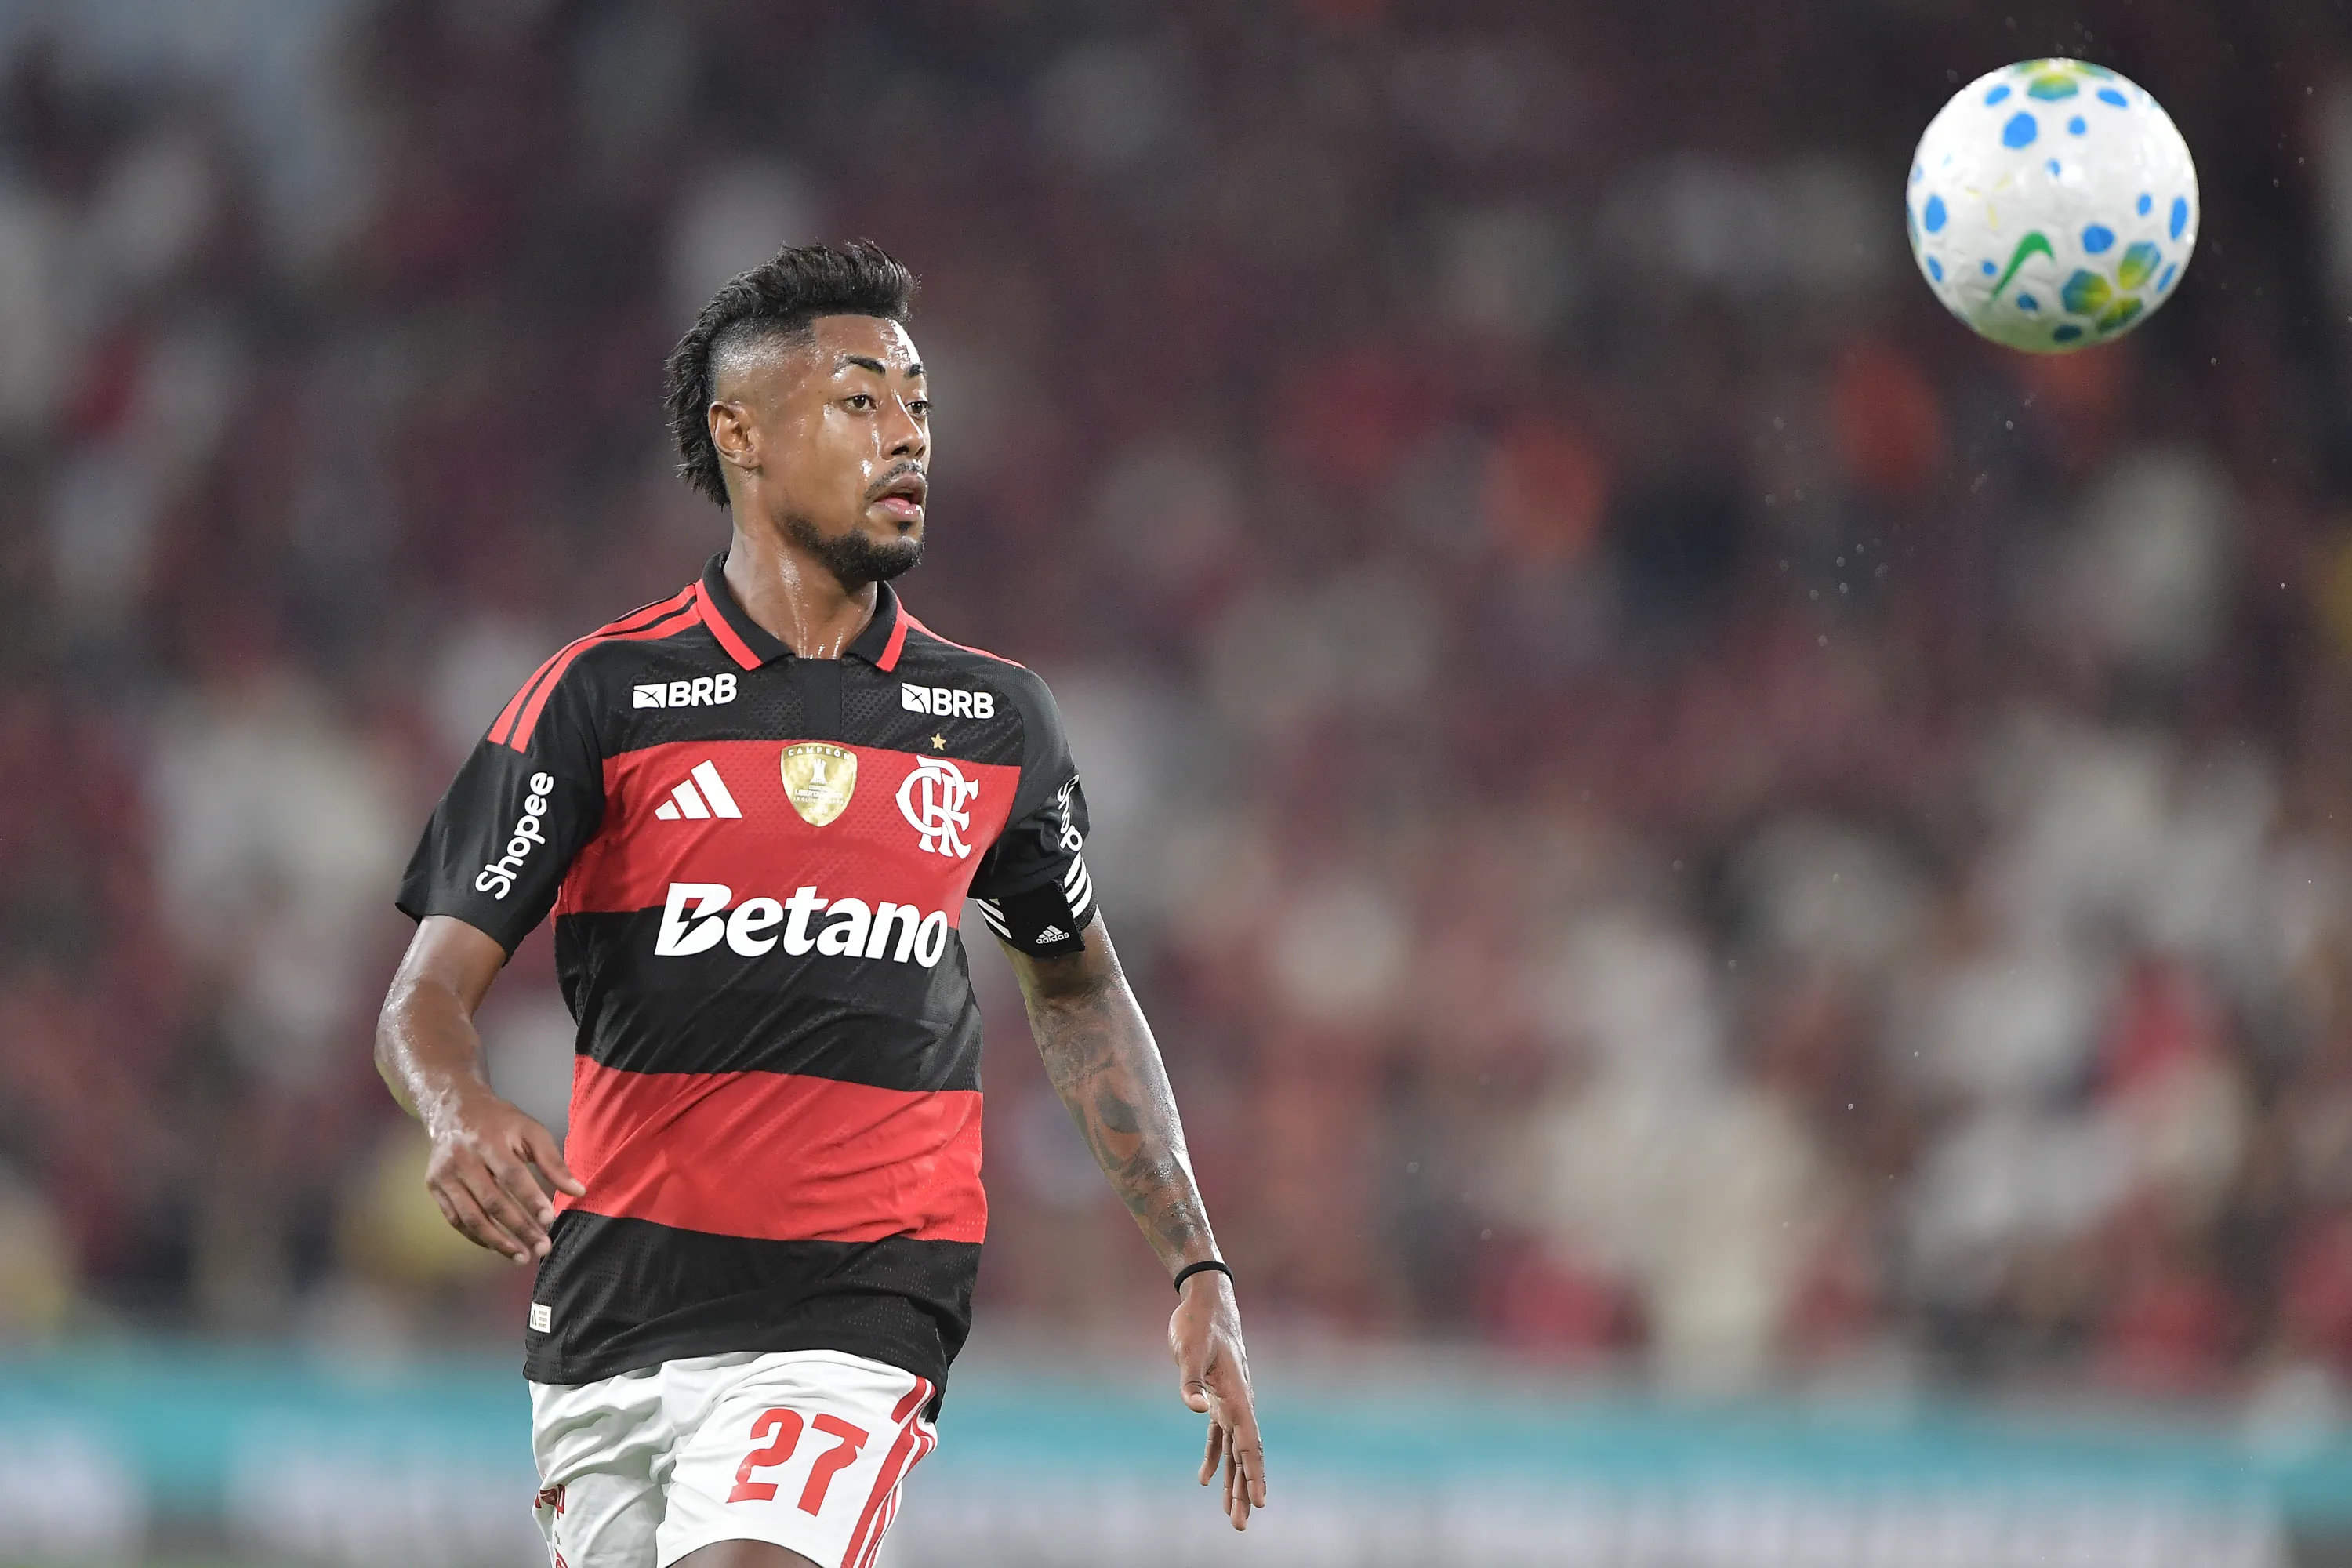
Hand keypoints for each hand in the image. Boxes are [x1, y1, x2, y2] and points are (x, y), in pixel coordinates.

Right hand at [423, 1088, 583, 1263]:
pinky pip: (455, 1219)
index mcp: (488, 1141)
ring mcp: (444, 1174)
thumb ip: (553, 1161)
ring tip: (522, 1257)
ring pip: (471, 1216)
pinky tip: (497, 1246)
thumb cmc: (500, 1122)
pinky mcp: (434, 1186)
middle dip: (519, 1228)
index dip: (531, 1200)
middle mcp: (462, 1158)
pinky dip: (477, 1236)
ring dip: (497, 1242)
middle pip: (492, 1201)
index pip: (512, 1176)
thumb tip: (578, 1191)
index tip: (550, 1220)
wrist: (454, 1109)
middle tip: (542, 1248)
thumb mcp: (530, 1131)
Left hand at [1170, 1270, 1267, 1529]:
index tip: (1259, 1503)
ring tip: (1232, 1514)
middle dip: (1244, 1490)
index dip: (1254, 1474)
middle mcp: (1239, 1402)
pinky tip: (1206, 1479)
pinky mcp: (1217, 1396)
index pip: (1250, 1443)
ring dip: (1234, 1481)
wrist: (1206, 1299)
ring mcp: (1230, 1401)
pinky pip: (1220, 1435)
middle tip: (1240, 1524)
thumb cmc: (1198, 1323)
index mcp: (1237, 1395)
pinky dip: (1216, 1457)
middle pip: (1245, 1454)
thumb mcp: (1190, 1349)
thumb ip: (1190, 1380)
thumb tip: (1197, 1409)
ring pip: (1236, 1450)